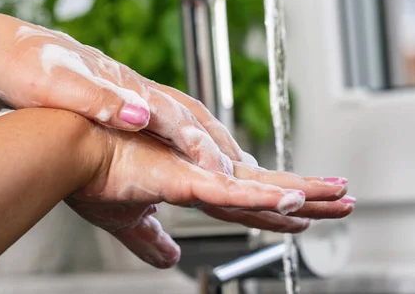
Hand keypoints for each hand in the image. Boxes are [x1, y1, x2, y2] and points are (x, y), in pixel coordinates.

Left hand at [0, 13, 255, 176]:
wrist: (4, 51)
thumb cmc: (26, 64)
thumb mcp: (57, 83)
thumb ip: (100, 100)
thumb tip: (140, 117)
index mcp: (123, 85)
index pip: (175, 119)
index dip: (201, 148)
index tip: (223, 173)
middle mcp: (134, 89)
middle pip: (192, 118)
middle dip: (222, 148)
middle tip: (250, 176)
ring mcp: (131, 95)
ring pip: (187, 119)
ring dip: (215, 144)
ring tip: (239, 169)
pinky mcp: (124, 103)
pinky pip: (171, 123)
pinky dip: (193, 141)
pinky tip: (197, 155)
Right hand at [64, 124, 354, 268]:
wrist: (70, 154)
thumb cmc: (95, 179)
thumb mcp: (130, 222)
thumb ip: (153, 241)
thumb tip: (168, 259)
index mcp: (194, 186)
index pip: (250, 200)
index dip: (281, 207)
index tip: (309, 210)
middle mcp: (204, 178)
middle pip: (268, 191)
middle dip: (311, 197)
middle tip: (345, 197)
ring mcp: (197, 177)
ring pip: (261, 190)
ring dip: (304, 195)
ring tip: (341, 196)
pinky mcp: (183, 179)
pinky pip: (230, 193)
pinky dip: (263, 197)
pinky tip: (294, 203)